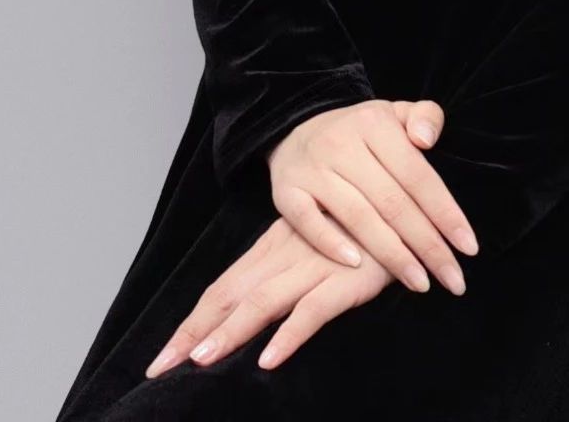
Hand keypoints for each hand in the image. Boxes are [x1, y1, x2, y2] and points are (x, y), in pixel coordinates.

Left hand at [144, 210, 393, 377]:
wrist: (410, 203)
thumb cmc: (362, 226)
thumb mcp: (317, 243)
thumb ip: (286, 269)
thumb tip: (254, 310)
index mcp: (276, 244)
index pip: (225, 285)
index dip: (193, 320)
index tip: (162, 356)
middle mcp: (287, 254)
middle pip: (231, 295)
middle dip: (194, 332)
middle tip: (158, 366)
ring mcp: (315, 265)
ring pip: (262, 302)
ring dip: (230, 333)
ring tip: (200, 362)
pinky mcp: (348, 280)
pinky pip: (314, 310)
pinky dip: (290, 333)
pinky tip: (269, 358)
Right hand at [261, 94, 477, 296]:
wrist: (298, 128)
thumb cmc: (361, 131)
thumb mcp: (395, 112)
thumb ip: (425, 116)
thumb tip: (427, 140)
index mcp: (375, 124)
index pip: (418, 175)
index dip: (445, 213)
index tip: (469, 248)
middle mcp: (342, 144)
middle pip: (392, 202)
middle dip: (427, 245)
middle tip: (453, 280)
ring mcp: (312, 169)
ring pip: (358, 217)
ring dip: (392, 255)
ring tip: (420, 283)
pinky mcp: (285, 191)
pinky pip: (308, 223)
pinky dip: (331, 244)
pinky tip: (357, 266)